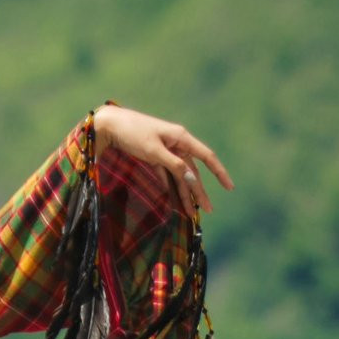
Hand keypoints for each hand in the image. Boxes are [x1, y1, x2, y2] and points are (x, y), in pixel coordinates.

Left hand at [93, 104, 233, 215]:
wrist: (109, 125)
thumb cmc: (132, 133)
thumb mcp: (154, 150)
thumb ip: (174, 165)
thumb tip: (191, 179)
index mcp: (181, 138)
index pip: (207, 156)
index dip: (220, 172)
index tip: (230, 187)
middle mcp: (176, 144)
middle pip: (192, 171)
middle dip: (199, 191)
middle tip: (208, 211)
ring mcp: (165, 151)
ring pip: (179, 175)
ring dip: (184, 193)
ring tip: (190, 213)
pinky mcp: (153, 156)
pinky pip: (166, 175)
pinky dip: (170, 187)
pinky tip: (174, 202)